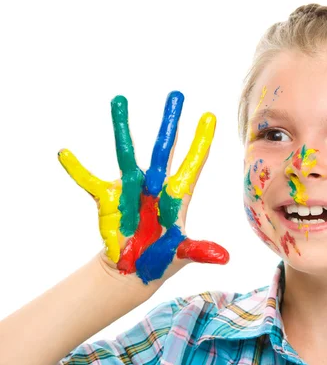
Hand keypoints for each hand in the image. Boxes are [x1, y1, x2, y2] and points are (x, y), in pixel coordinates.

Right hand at [58, 91, 228, 284]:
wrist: (134, 270)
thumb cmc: (162, 259)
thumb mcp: (182, 255)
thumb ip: (198, 251)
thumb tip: (224, 258)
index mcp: (177, 196)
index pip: (192, 164)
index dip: (200, 142)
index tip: (210, 116)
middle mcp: (155, 186)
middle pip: (164, 149)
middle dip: (170, 123)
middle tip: (177, 94)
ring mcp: (131, 189)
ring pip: (127, 152)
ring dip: (123, 127)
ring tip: (120, 100)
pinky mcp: (107, 199)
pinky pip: (89, 181)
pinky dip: (77, 169)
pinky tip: (64, 154)